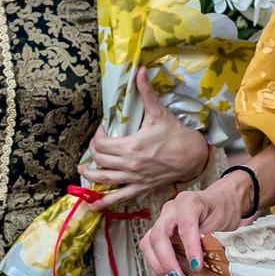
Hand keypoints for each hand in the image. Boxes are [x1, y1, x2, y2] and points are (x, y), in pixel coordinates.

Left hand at [83, 69, 211, 209]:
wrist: (192, 155)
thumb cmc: (175, 133)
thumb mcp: (159, 113)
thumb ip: (146, 92)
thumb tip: (140, 70)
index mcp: (131, 146)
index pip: (102, 144)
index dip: (97, 136)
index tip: (102, 129)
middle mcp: (129, 165)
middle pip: (100, 160)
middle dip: (93, 152)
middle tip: (95, 144)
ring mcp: (133, 178)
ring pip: (104, 179)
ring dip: (90, 175)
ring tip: (82, 170)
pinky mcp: (139, 188)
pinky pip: (118, 198)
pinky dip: (104, 202)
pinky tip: (92, 205)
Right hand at [139, 169, 252, 275]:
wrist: (218, 202)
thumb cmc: (220, 210)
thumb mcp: (224, 221)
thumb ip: (214, 239)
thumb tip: (205, 263)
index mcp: (189, 202)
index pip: (185, 225)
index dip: (190, 248)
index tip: (196, 266)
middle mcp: (171, 210)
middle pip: (158, 236)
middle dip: (166, 261)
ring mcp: (163, 221)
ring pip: (148, 244)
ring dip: (158, 267)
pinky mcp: (159, 233)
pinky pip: (151, 251)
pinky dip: (157, 269)